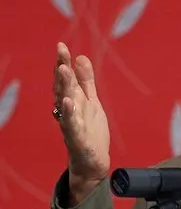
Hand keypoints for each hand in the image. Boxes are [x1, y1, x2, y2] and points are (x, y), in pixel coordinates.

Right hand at [53, 42, 109, 205]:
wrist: (92, 162)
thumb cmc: (90, 131)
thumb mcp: (91, 102)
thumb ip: (86, 81)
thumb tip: (81, 57)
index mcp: (73, 100)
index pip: (66, 79)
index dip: (63, 63)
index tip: (61, 46)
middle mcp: (69, 110)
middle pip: (63, 87)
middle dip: (62, 69)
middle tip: (61, 51)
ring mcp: (71, 123)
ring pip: (65, 102)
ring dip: (64, 86)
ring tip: (64, 70)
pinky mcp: (76, 138)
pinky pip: (70, 124)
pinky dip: (69, 113)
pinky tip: (68, 102)